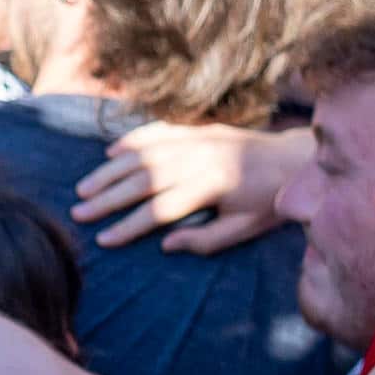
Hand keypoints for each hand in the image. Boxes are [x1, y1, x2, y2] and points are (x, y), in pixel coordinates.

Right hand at [71, 122, 310, 253]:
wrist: (294, 159)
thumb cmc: (269, 202)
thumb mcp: (243, 229)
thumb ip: (205, 240)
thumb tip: (165, 246)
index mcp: (212, 184)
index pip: (160, 209)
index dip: (129, 226)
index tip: (103, 240)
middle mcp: (200, 156)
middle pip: (143, 178)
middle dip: (108, 198)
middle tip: (79, 213)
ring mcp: (198, 138)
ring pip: (144, 153)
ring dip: (110, 171)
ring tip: (84, 189)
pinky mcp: (198, 128)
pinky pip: (158, 130)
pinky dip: (132, 140)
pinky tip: (111, 154)